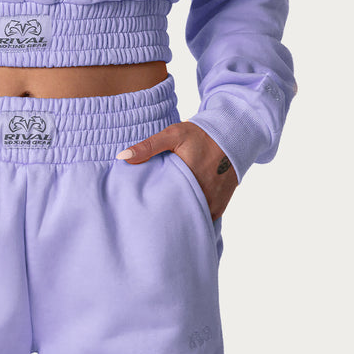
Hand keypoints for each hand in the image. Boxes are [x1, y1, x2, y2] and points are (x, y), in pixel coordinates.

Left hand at [116, 121, 238, 220]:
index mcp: (187, 181)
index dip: (151, 208)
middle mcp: (202, 197)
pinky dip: (191, 216)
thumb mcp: (173, 135)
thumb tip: (122, 157)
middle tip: (149, 216)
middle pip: (177, 215)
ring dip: (178, 217)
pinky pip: (202, 219)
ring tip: (163, 216)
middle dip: (163, 216)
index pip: (163, 204)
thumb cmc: (200, 136)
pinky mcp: (218, 208)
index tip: (139, 208)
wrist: (231, 137)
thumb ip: (148, 147)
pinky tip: (180, 214)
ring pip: (189, 218)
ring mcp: (211, 205)